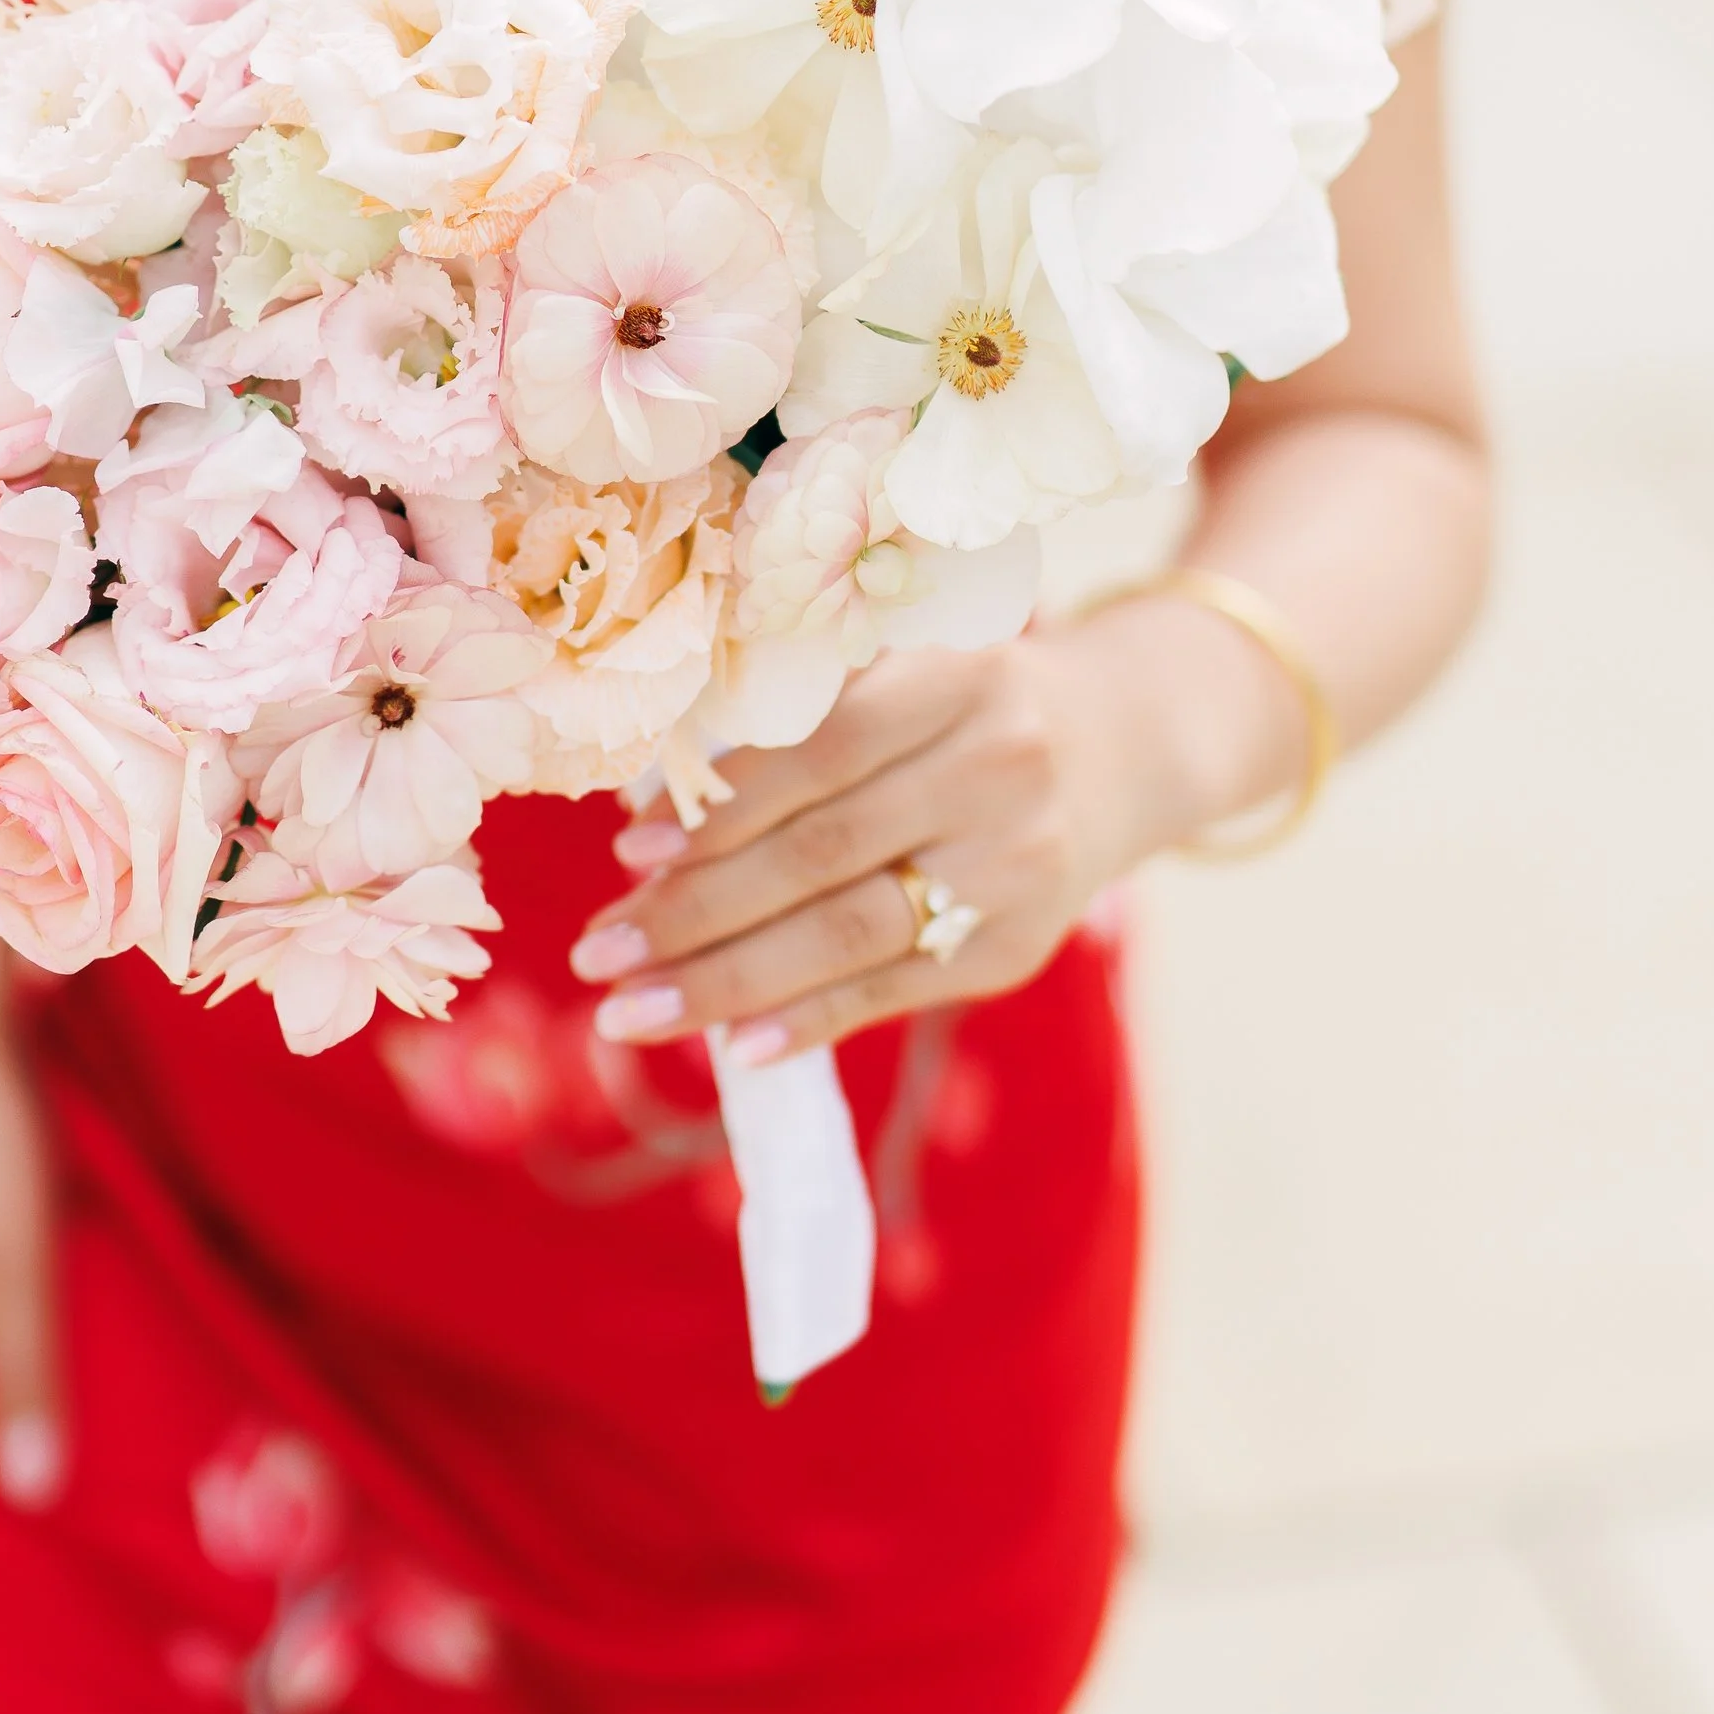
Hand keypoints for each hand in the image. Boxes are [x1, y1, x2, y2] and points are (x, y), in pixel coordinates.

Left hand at [569, 638, 1129, 1068]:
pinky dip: (808, 1021)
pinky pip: (893, 991)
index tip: (625, 851)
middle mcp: (995, 768)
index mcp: (954, 676)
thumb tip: (646, 803)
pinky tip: (732, 1046)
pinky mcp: (1016, 946)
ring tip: (630, 1012)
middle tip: (595, 954)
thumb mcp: (901, 667)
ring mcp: (1013, 865)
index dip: (717, 807)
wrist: (1118, 749)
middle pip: (818, 854)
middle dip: (693, 912)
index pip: (815, 752)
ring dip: (727, 982)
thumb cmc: (956, 703)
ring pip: (847, 934)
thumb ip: (794, 715)